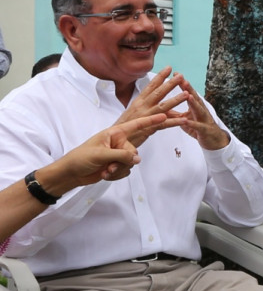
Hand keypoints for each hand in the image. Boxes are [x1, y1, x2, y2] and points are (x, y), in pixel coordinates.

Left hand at [40, 114, 179, 192]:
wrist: (72, 173)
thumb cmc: (81, 158)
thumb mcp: (101, 154)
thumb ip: (121, 155)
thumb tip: (138, 159)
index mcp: (114, 134)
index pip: (135, 125)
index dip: (149, 121)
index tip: (163, 115)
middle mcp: (118, 143)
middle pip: (134, 151)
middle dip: (124, 161)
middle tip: (110, 166)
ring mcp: (117, 154)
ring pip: (131, 163)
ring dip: (119, 170)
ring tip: (105, 170)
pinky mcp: (117, 165)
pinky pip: (127, 171)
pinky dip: (117, 175)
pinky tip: (105, 174)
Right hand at [114, 67, 186, 145]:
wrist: (115, 140)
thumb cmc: (125, 126)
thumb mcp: (134, 112)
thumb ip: (145, 105)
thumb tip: (152, 99)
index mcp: (139, 101)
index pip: (150, 86)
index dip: (160, 77)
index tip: (168, 68)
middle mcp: (142, 106)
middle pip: (158, 92)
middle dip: (170, 84)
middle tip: (181, 76)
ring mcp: (146, 116)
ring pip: (163, 106)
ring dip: (176, 100)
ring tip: (186, 94)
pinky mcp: (149, 128)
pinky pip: (164, 124)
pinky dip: (175, 122)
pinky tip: (184, 119)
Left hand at [175, 75, 229, 150]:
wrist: (215, 141)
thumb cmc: (200, 129)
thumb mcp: (186, 119)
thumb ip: (175, 113)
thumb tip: (161, 108)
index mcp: (195, 107)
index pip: (189, 93)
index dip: (182, 84)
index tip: (175, 74)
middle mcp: (201, 111)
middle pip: (195, 98)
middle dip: (189, 89)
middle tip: (182, 80)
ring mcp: (204, 120)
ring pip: (199, 110)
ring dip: (193, 103)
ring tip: (188, 96)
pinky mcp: (205, 130)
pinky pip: (198, 126)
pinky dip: (193, 123)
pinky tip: (187, 120)